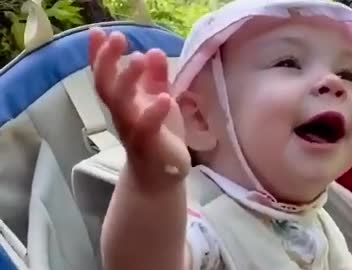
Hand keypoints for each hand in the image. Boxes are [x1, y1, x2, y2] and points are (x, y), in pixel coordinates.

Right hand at [88, 27, 190, 186]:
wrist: (160, 176)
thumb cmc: (159, 135)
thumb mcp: (159, 100)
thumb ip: (157, 78)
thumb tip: (154, 50)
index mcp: (124, 101)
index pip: (106, 75)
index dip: (99, 54)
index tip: (98, 31)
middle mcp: (122, 114)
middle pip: (106, 86)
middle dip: (108, 61)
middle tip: (117, 38)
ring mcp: (133, 130)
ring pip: (122, 104)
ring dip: (128, 80)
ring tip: (139, 58)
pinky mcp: (149, 145)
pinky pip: (148, 128)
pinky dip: (154, 112)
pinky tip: (165, 98)